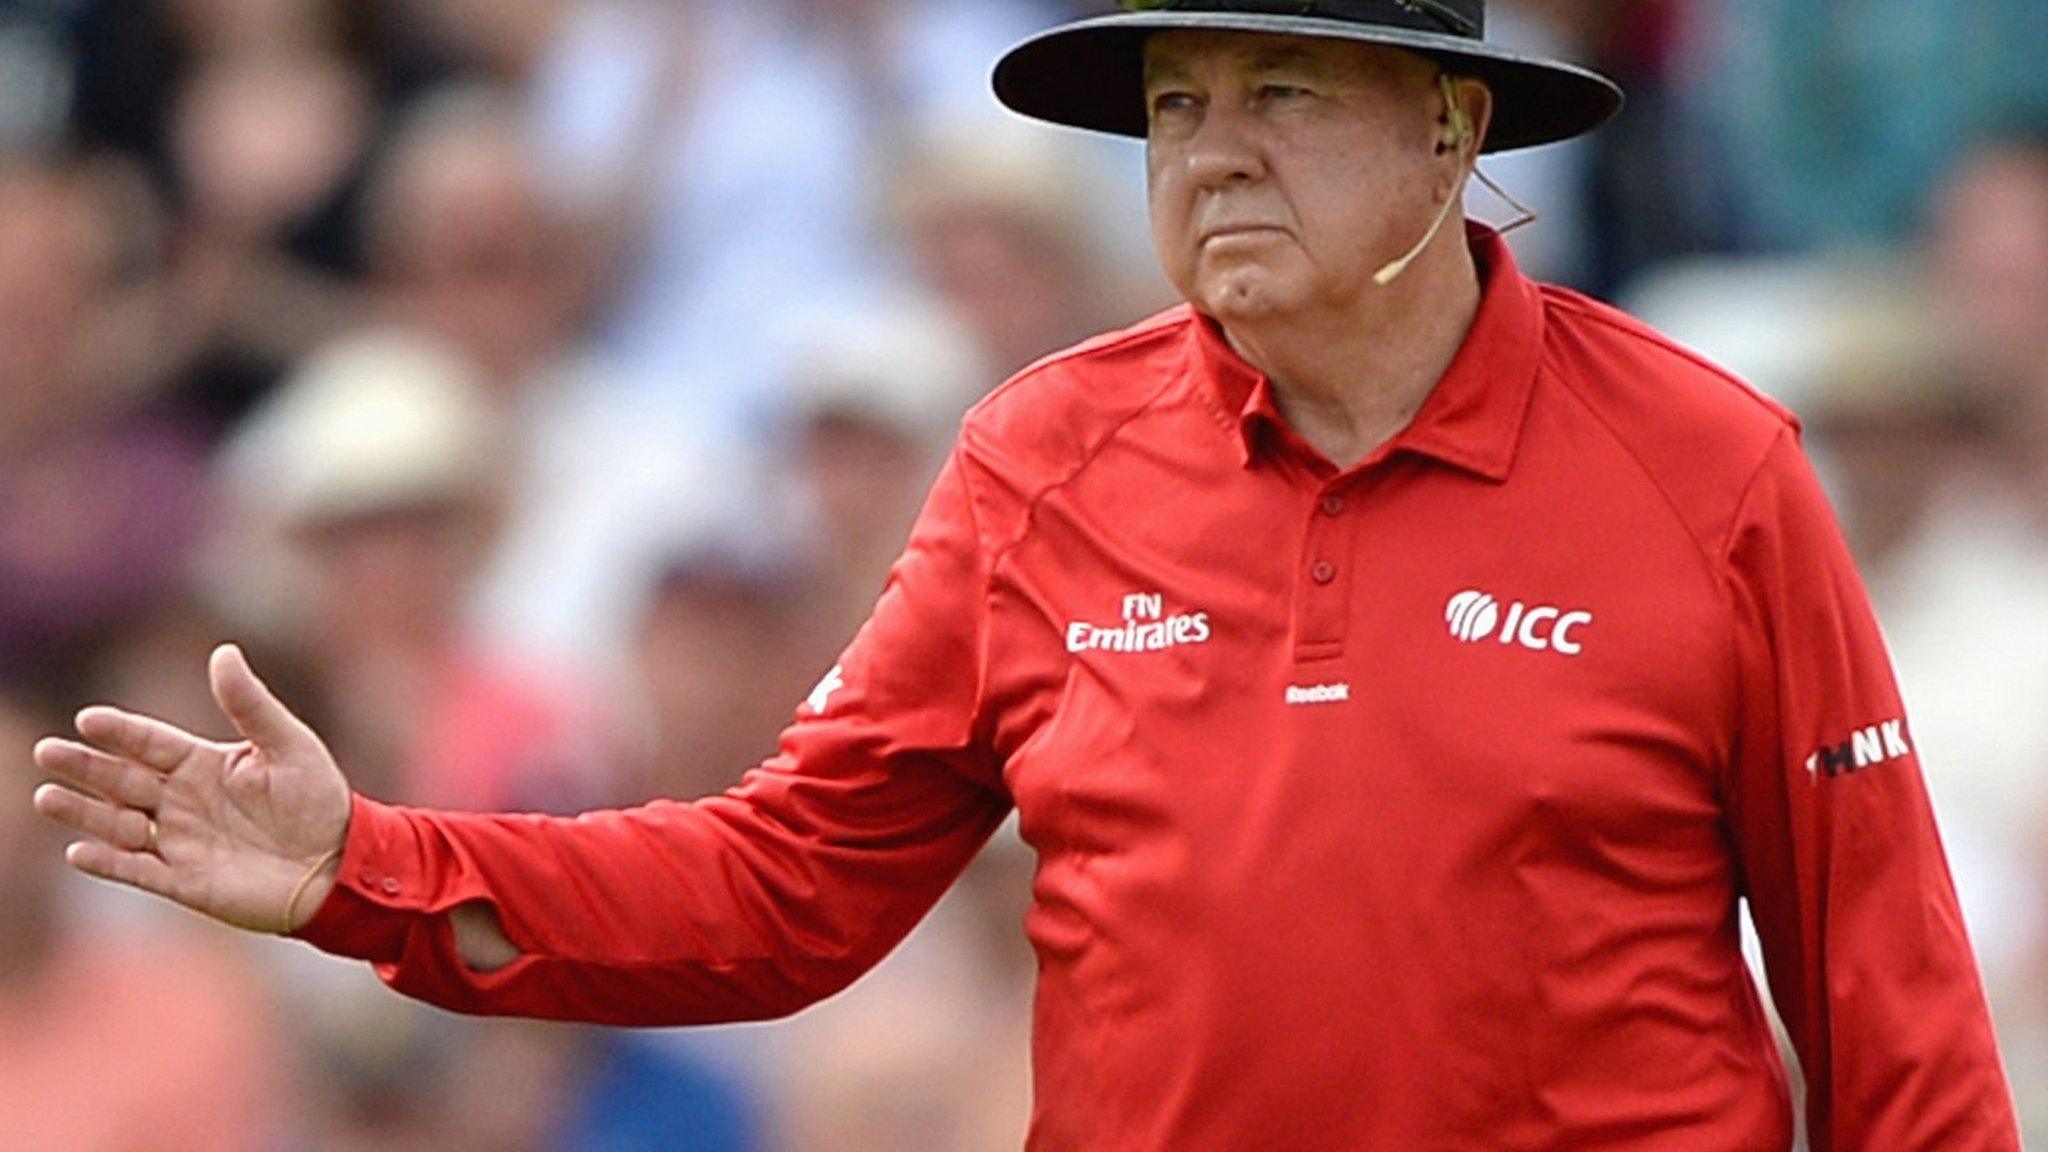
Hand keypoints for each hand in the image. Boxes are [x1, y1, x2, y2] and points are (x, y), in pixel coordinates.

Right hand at [31, 644, 351, 933]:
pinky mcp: (185, 881)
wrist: (339, 862)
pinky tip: (80, 850)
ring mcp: (180, 841)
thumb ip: (250, 704)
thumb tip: (222, 652)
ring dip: (84, 812)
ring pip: (119, 825)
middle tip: (47, 752)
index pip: (150, 743)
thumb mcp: (289, 744)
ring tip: (47, 796)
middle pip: (123, 780)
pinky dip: (109, 862)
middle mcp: (182, 801)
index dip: (121, 732)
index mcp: (203, 764)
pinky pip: (138, 870)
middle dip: (85, 766)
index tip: (88, 719)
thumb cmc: (319, 800)